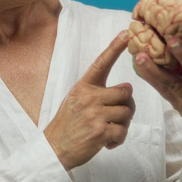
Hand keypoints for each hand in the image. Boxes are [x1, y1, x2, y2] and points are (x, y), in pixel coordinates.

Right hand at [44, 31, 135, 170]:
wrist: (54, 149)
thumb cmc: (68, 124)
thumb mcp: (76, 100)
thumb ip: (98, 92)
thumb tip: (126, 90)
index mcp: (83, 86)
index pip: (101, 63)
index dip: (115, 47)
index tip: (127, 33)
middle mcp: (89, 97)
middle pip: (125, 92)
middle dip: (126, 104)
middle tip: (116, 115)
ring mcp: (95, 114)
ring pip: (127, 112)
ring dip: (123, 124)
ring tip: (109, 129)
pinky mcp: (100, 132)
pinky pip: (123, 131)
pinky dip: (119, 139)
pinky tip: (107, 142)